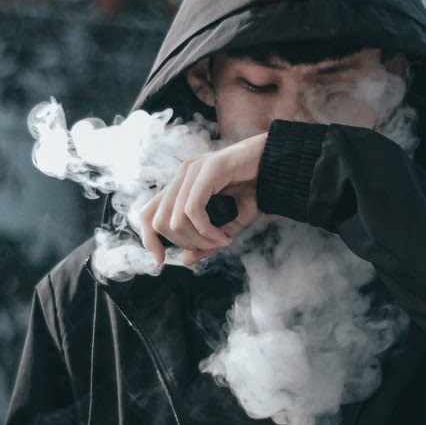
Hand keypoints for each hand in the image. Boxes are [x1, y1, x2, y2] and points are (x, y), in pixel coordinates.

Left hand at [138, 133, 265, 264]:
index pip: (147, 213)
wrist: (278, 163)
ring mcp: (193, 170)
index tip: (160, 260)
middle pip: (160, 222)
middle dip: (184, 244)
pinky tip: (225, 236)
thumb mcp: (228, 222)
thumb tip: (185, 261)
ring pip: (176, 219)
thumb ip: (205, 240)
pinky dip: (208, 231)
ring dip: (199, 240)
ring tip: (221, 242)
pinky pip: (194, 210)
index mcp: (181, 184)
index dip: (148, 239)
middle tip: (211, 247)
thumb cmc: (254, 189)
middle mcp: (182, 175)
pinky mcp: (208, 169)